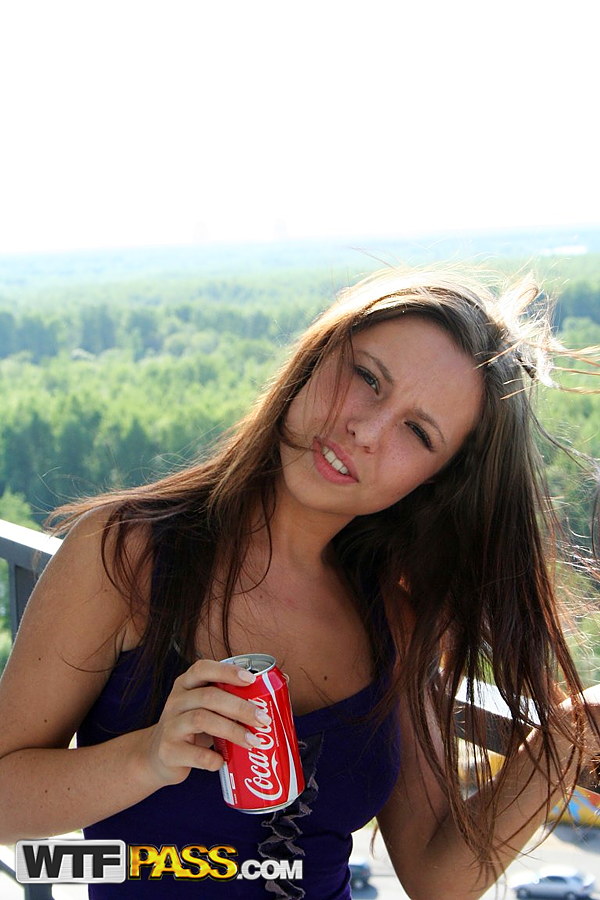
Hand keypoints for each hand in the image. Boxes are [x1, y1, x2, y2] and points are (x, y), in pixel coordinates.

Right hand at [138, 658, 270, 786]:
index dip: (227, 671)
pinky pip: (195, 754)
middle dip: (240, 707)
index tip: (251, 679)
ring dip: (232, 730)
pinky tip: (223, 761)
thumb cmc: (192, 728)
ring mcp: (170, 726)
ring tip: (253, 741)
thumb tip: (281, 683)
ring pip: (202, 720)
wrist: (157, 757)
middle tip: (263, 719)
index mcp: (186, 684)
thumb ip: (232, 696)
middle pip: (209, 697)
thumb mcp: (205, 707)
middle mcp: (175, 701)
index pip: (203, 669)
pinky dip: (213, 759)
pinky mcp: (168, 751)